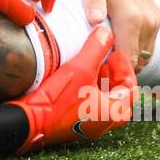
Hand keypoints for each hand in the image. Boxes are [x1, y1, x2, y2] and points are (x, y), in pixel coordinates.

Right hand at [15, 25, 137, 150]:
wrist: (29, 120)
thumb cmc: (57, 99)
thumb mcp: (79, 68)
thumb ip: (96, 48)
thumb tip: (106, 32)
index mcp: (113, 113)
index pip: (131, 88)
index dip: (125, 67)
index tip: (115, 53)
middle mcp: (104, 123)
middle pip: (119, 97)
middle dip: (114, 76)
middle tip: (105, 60)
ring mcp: (89, 127)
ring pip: (105, 102)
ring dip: (102, 83)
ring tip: (90, 65)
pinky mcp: (74, 125)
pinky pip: (91, 107)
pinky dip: (90, 92)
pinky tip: (76, 79)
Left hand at [77, 0, 159, 68]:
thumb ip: (93, 2)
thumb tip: (95, 20)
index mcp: (132, 19)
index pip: (126, 60)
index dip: (111, 72)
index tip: (94, 73)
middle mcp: (148, 24)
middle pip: (135, 63)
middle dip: (117, 70)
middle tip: (95, 69)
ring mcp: (154, 23)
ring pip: (142, 57)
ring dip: (126, 62)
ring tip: (103, 58)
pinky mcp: (155, 22)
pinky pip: (146, 48)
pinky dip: (133, 53)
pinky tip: (115, 48)